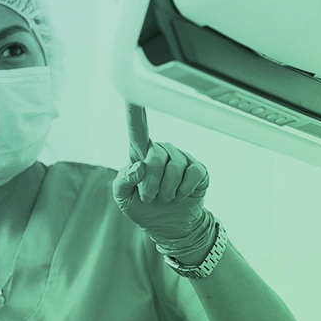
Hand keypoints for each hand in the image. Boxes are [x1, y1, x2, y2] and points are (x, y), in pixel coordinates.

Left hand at [113, 103, 209, 243]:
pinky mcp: (197, 169)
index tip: (132, 93)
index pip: (137, 128)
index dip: (135, 110)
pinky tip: (180, 195)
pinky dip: (183, 191)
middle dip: (150, 186)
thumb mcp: (123, 198)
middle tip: (151, 197)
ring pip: (173, 169)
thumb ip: (122, 181)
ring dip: (166, 192)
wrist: (169, 226)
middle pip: (155, 158)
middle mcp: (161, 150)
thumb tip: (139, 167)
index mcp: (140, 153)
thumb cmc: (143, 208)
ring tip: (165, 198)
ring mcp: (181, 158)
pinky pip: (191, 175)